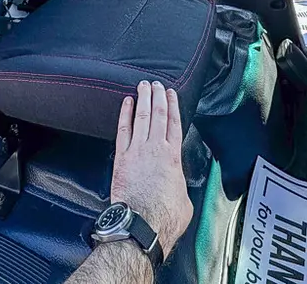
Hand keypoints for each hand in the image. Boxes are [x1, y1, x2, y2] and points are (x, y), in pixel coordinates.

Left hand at [111, 81, 193, 258]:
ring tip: (143, 86)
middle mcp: (156, 149)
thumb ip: (180, 186)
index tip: (172, 94)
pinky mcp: (122, 157)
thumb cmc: (164, 216)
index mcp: (173, 157)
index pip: (175, 124)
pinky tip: (126, 103)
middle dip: (158, 97)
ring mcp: (137, 150)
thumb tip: (177, 188)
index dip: (173, 106)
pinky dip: (125, 114)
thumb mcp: (184, 200)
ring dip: (143, 99)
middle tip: (156, 84)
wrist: (142, 223)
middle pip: (158, 115)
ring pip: (142, 117)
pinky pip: (123, 129)